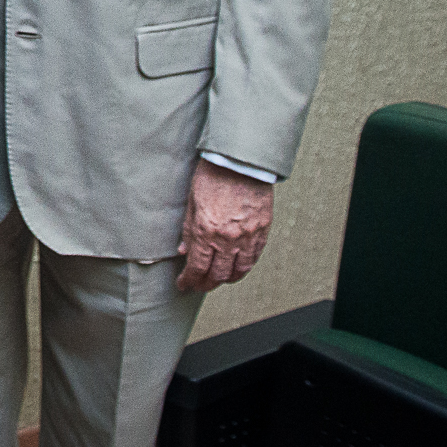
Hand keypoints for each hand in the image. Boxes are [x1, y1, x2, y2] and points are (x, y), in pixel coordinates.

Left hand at [177, 160, 273, 290]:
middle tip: (198, 286)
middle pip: (217, 275)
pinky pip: (254, 258)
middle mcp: (228, 239)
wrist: (240, 161)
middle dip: (205, 284)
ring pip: (239, 271)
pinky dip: (244, 267)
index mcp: (207, 231)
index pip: (197, 268)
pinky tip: (236, 268)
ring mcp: (248, 236)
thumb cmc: (213, 176)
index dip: (189, 280)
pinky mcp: (263, 231)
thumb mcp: (192, 202)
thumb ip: (189, 230)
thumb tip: (184, 251)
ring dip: (226, 279)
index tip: (183, 284)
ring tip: (217, 280)